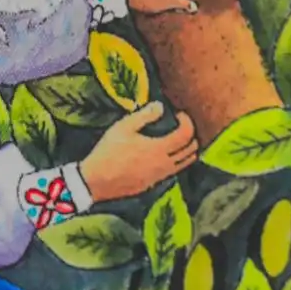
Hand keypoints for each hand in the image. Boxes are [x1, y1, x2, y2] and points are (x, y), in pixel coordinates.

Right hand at [79, 102, 197, 203]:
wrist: (98, 180)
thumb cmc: (109, 151)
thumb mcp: (123, 127)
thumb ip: (144, 116)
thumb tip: (160, 106)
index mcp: (160, 148)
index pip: (186, 135)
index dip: (188, 122)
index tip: (180, 114)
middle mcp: (165, 164)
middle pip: (191, 150)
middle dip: (191, 136)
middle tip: (182, 126)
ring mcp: (161, 175)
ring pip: (185, 163)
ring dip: (187, 150)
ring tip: (178, 140)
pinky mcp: (154, 183)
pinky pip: (174, 171)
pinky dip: (177, 161)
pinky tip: (164, 154)